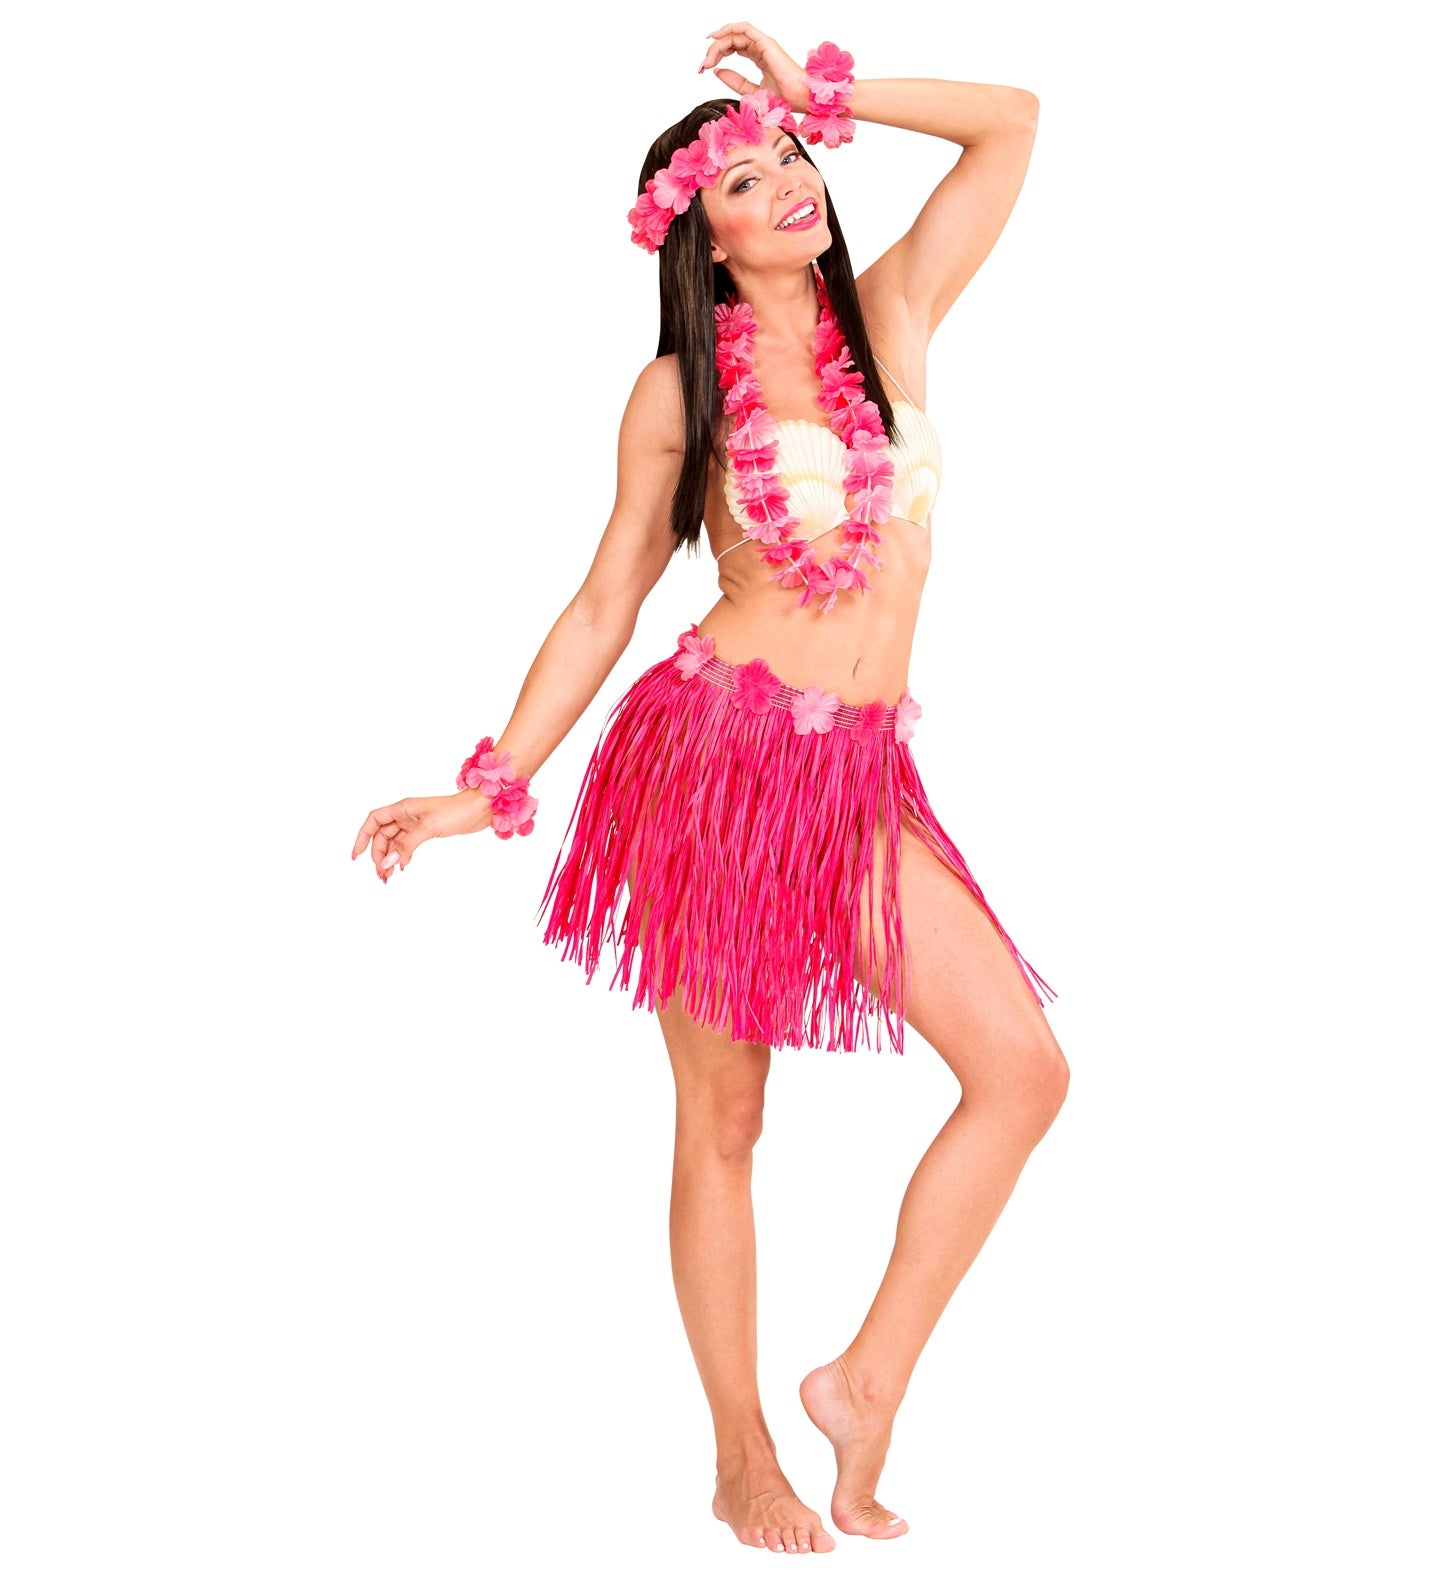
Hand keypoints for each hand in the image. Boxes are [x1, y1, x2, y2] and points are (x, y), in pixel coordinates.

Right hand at [351, 789, 489, 882]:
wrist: (479, 810)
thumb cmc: (455, 811)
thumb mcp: (428, 828)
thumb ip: (406, 845)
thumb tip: (388, 861)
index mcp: (402, 808)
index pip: (374, 820)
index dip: (362, 837)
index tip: (356, 856)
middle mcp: (406, 815)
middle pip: (382, 836)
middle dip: (378, 855)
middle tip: (382, 874)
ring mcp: (415, 824)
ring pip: (394, 843)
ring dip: (389, 858)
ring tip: (388, 876)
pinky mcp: (425, 832)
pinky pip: (406, 845)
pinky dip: (402, 856)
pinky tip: (402, 866)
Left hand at [698, 21, 807, 109]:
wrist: (800, 100)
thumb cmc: (784, 100)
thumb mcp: (751, 93)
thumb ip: (735, 82)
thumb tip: (718, 71)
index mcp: (759, 57)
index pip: (733, 48)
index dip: (717, 55)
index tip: (705, 69)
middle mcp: (760, 48)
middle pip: (731, 40)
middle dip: (714, 50)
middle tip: (704, 65)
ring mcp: (763, 44)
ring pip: (734, 34)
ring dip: (718, 45)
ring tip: (708, 59)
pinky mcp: (765, 43)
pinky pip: (744, 28)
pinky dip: (729, 29)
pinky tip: (716, 37)